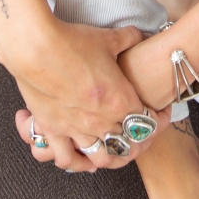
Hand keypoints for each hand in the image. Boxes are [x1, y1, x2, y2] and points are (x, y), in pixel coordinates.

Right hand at [6, 19, 168, 159]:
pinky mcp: (53, 130)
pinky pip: (68, 158)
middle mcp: (99, 120)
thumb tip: (139, 36)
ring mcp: (76, 129)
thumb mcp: (108, 38)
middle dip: (140, 140)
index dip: (159, 119)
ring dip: (112, 155)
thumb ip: (129, 38)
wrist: (36, 48)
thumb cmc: (72, 42)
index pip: (148, 121)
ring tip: (116, 148)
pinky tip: (82, 157)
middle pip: (128, 143)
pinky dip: (78, 162)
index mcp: (118, 100)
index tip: (161, 113)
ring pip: (101, 157)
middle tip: (143, 133)